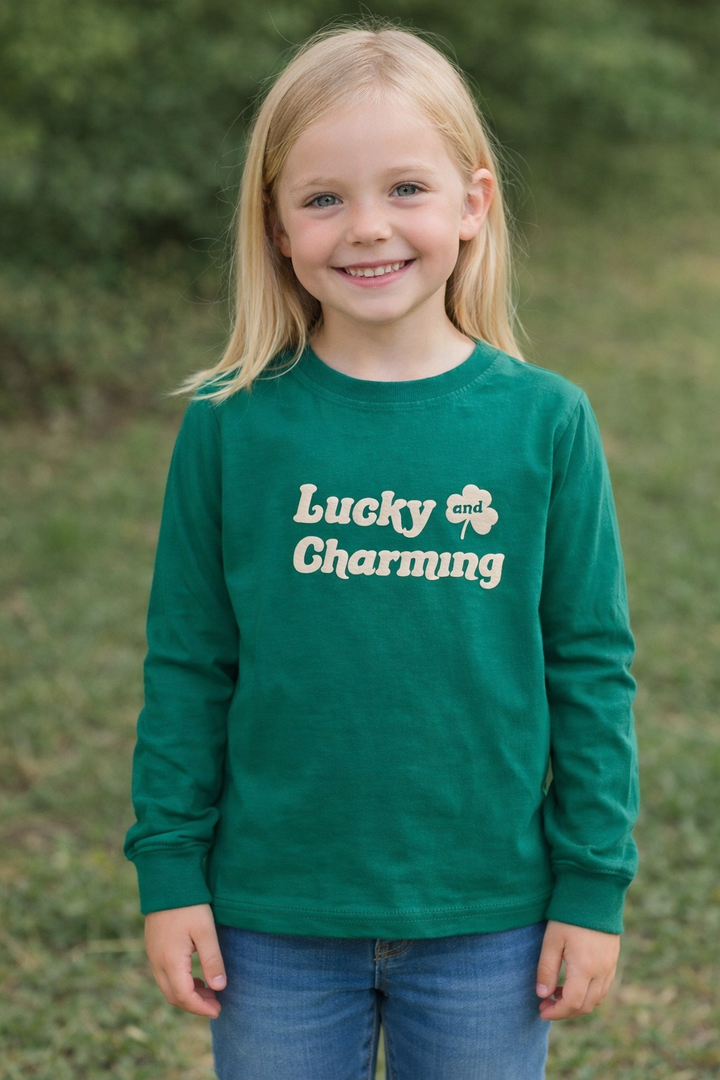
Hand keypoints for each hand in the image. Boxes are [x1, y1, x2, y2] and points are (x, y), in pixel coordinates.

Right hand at [144, 903, 226, 1017]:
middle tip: (216, 1003)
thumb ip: (212, 960)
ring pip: (167, 986)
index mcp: (170, 961)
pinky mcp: (153, 947)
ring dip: (187, 994)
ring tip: (209, 991)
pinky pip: (164, 975)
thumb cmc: (189, 905)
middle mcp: (157, 961)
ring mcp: (152, 954)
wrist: (167, 879)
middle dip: (194, 1004)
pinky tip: (195, 976)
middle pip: (173, 996)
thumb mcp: (206, 931)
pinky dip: (180, 982)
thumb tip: (219, 988)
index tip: (218, 1010)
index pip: (184, 997)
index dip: (201, 1008)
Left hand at [536, 919, 619, 1020]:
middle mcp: (601, 971)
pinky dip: (588, 994)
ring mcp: (610, 966)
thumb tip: (542, 995)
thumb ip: (546, 969)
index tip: (541, 1010)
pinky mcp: (613, 960)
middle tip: (545, 1004)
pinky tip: (572, 983)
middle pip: (586, 1006)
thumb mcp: (552, 940)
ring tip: (556, 993)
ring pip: (596, 999)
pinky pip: (603, 988)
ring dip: (577, 1003)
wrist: (594, 892)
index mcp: (585, 968)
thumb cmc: (569, 915)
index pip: (572, 1003)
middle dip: (565, 1011)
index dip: (556, 1012)